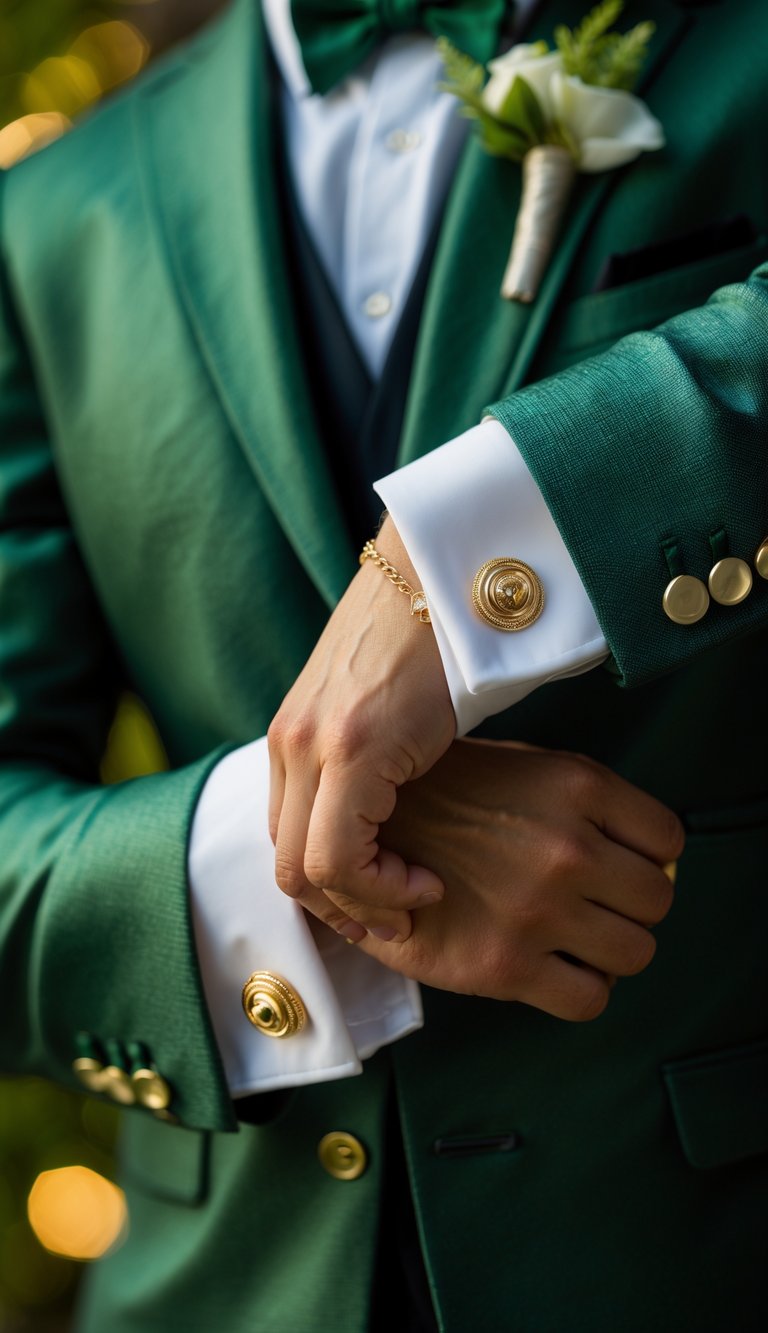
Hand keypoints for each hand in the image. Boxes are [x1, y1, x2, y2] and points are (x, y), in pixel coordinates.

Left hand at [268, 515, 455, 943]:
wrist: (451, 570)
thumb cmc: (435, 635)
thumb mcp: (386, 707)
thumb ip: (367, 758)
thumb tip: (385, 815)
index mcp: (295, 736)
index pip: (287, 843)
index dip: (332, 891)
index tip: (386, 899)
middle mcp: (290, 742)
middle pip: (289, 866)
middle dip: (345, 908)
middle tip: (400, 914)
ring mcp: (312, 743)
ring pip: (307, 869)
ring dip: (364, 901)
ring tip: (418, 890)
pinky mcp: (349, 745)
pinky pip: (341, 854)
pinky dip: (381, 884)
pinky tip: (424, 877)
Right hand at [357, 739, 683, 1020]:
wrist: (353, 831)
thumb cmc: (442, 797)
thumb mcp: (520, 766)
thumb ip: (581, 801)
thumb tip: (641, 851)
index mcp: (575, 785)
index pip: (668, 839)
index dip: (647, 855)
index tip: (620, 862)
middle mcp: (566, 847)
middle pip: (659, 898)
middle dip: (631, 903)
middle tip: (595, 902)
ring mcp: (537, 909)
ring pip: (637, 952)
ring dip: (611, 948)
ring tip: (573, 935)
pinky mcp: (505, 965)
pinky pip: (591, 999)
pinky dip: (582, 988)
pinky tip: (552, 966)